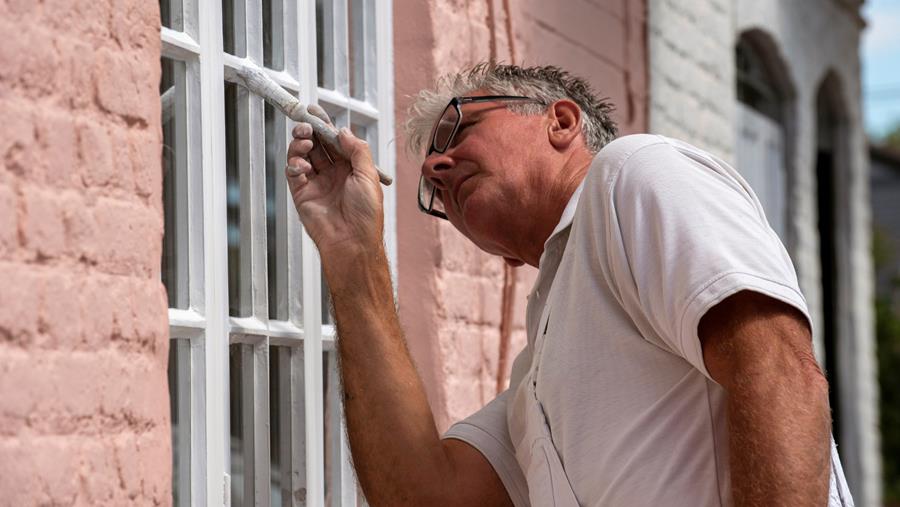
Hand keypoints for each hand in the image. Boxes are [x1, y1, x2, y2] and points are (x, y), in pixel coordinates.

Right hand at [285, 105, 383, 254]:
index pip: (335, 141)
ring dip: (300, 144)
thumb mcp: (369, 176)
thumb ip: (357, 150)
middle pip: (316, 144)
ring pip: (303, 155)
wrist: (352, 242)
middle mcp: (333, 174)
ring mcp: (317, 183)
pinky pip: (293, 173)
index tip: (315, 111)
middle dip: (309, 131)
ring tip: (304, 142)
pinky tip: (302, 166)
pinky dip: (294, 164)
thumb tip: (343, 131)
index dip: (325, 125)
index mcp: (351, 168)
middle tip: (304, 123)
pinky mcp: (303, 194)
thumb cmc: (366, 215)